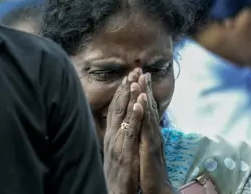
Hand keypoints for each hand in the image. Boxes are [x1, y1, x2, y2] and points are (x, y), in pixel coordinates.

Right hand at [103, 69, 144, 193]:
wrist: (115, 191)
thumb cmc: (119, 172)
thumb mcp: (117, 149)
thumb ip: (119, 134)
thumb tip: (123, 121)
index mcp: (112, 134)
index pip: (116, 107)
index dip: (122, 91)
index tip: (129, 75)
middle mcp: (112, 135)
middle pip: (118, 107)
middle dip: (126, 87)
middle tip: (134, 70)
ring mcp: (117, 143)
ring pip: (123, 115)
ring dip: (129, 97)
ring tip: (135, 80)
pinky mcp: (125, 152)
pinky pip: (130, 132)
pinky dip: (134, 117)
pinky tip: (138, 104)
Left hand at [138, 73, 174, 193]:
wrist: (158, 188)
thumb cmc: (150, 170)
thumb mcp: (145, 149)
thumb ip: (143, 136)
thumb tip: (141, 124)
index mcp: (150, 133)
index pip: (146, 109)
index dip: (143, 93)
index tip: (140, 77)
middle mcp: (153, 133)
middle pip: (149, 107)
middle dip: (145, 88)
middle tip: (141, 70)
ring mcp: (153, 139)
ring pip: (148, 114)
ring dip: (144, 96)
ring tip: (140, 80)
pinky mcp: (151, 147)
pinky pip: (147, 128)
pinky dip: (145, 113)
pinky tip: (142, 102)